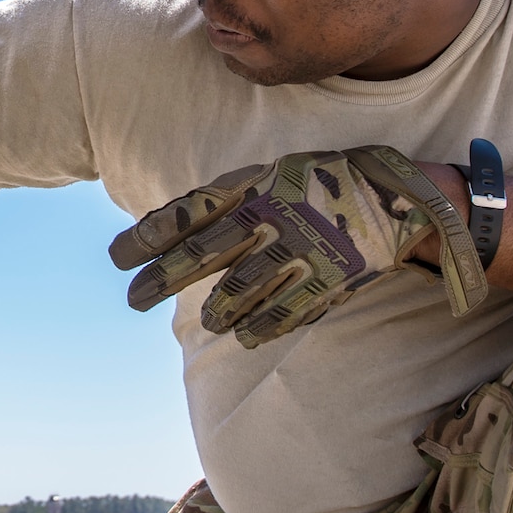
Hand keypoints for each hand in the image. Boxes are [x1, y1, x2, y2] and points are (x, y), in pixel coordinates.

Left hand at [108, 146, 487, 347]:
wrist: (395, 193)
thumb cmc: (316, 184)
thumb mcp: (268, 176)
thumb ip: (222, 201)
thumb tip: (162, 227)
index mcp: (253, 189)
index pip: (188, 213)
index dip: (148, 236)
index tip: (116, 257)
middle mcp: (270, 219)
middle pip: (203, 254)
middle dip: (161, 279)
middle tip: (132, 299)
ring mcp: (298, 251)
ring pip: (241, 290)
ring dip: (217, 310)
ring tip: (208, 321)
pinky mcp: (327, 280)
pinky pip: (285, 312)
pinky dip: (261, 327)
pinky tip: (244, 337)